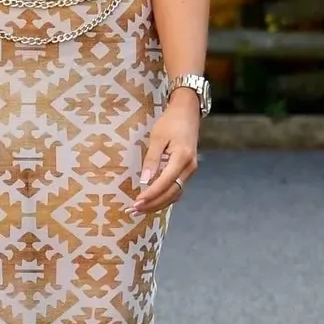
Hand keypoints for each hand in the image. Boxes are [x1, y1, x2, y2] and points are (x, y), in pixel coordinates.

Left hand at [133, 91, 199, 215]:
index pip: (165, 183)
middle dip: (153, 204)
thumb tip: (145, 181)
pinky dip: (164, 197)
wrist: (187, 113)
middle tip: (133, 211)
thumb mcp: (157, 138)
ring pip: (175, 194)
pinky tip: (151, 201)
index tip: (136, 203)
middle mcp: (189, 168)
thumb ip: (152, 160)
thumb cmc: (170, 122)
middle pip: (171, 193)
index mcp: (182, 158)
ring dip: (158, 204)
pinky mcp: (187, 171)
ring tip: (139, 210)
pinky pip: (176, 189)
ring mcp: (190, 171)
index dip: (151, 195)